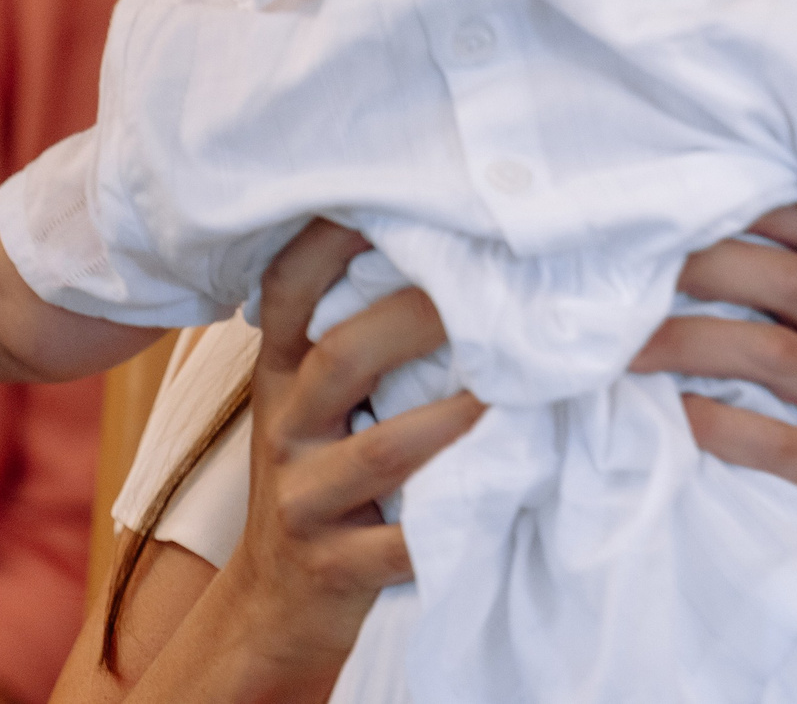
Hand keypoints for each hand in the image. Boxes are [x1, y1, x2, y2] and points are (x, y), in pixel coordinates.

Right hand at [195, 221, 483, 691]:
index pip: (288, 290)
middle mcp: (285, 426)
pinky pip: (404, 542)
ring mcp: (305, 499)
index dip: (329, 238)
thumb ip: (362, 335)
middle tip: (496, 290)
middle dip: (419, 317)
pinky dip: (457, 518)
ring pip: (382, 450)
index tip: (390, 191)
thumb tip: (458, 248)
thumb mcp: (320, 402)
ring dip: (455, 417)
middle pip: (342, 355)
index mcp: (284, 374)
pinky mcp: (336, 566)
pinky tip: (512, 491)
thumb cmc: (323, 476)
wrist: (279, 604)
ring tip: (518, 390)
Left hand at [629, 205, 796, 698]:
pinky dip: (723, 427)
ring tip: (626, 345)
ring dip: (693, 344)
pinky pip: (785, 447)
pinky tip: (677, 419)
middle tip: (632, 261)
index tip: (685, 196)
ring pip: (777, 355)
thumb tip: (709, 287)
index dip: (757, 212)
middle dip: (709, 264)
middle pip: (792, 282)